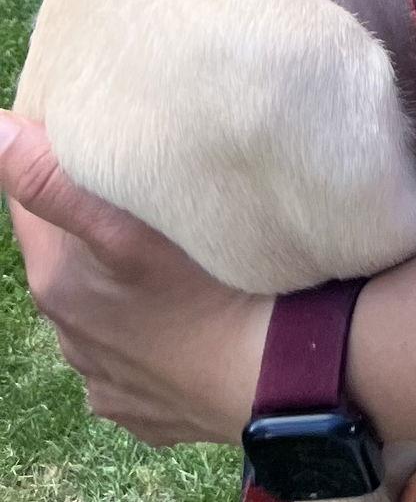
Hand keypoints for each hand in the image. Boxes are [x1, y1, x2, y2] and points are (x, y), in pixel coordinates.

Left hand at [0, 111, 266, 446]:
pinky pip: (129, 349)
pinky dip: (144, 325)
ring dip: (115, 274)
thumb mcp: (126, 232)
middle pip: (64, 253)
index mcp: (56, 284)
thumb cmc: (206, 295)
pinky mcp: (137, 400)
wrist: (271, 379)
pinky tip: (181, 312)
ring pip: (97, 302)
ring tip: (166, 249)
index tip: (89, 132)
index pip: (26, 203)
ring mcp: (102, 375)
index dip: (48, 162)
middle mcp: (68, 335)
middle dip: (88, 217)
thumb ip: (52, 186)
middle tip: (139, 181)